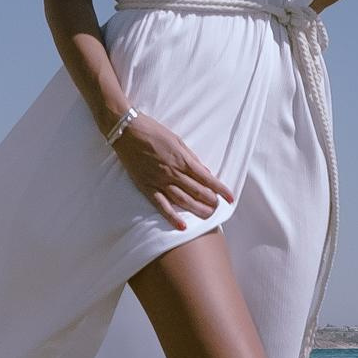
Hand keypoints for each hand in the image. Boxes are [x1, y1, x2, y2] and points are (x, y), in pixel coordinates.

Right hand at [110, 111, 235, 228]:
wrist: (127, 130)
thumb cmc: (153, 131)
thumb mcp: (177, 140)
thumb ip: (191, 158)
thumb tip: (204, 172)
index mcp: (182, 159)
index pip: (207, 178)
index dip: (220, 189)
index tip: (230, 198)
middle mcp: (173, 172)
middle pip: (197, 191)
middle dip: (210, 201)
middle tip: (218, 208)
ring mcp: (159, 181)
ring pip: (182, 200)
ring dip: (197, 209)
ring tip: (208, 216)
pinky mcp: (146, 187)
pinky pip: (161, 205)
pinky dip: (171, 217)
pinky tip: (182, 226)